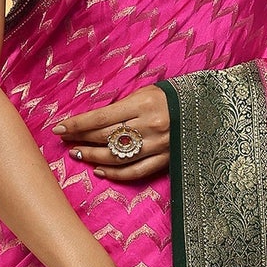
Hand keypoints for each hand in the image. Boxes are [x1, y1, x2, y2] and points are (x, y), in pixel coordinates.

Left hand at [53, 85, 168, 182]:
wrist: (207, 109)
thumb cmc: (171, 97)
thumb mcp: (146, 93)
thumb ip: (122, 108)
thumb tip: (93, 122)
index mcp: (143, 104)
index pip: (101, 117)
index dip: (77, 125)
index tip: (59, 128)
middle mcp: (150, 126)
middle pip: (106, 137)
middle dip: (81, 140)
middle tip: (65, 142)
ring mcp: (158, 146)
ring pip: (118, 157)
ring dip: (93, 157)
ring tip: (78, 154)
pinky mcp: (166, 160)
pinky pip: (135, 172)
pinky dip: (115, 174)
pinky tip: (100, 171)